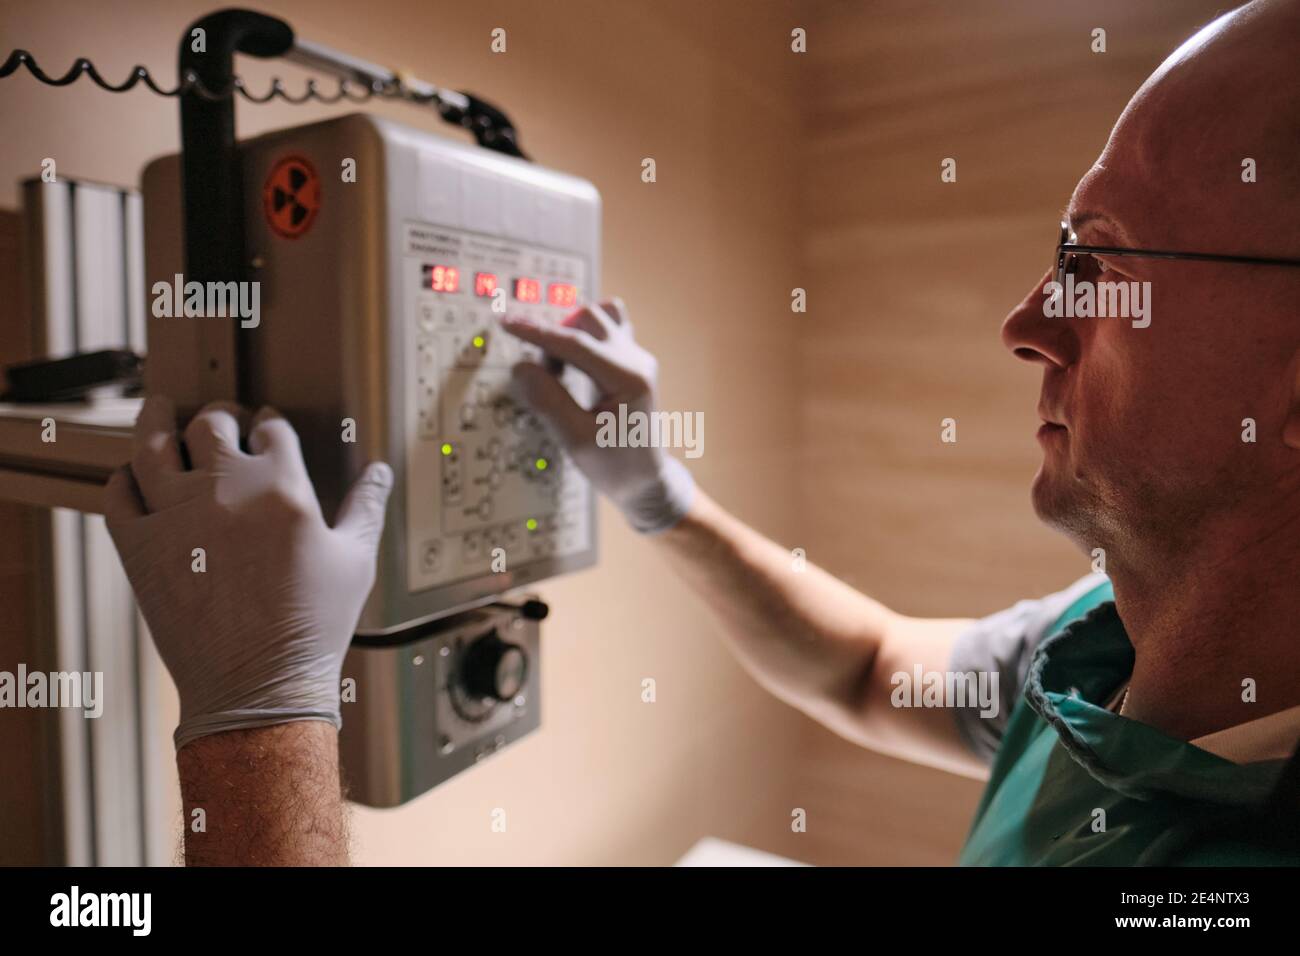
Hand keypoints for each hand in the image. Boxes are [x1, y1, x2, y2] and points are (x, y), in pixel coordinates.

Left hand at [104, 396, 392, 750]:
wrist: (259, 683)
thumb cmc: (314, 625)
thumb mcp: (355, 560)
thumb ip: (366, 507)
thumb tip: (379, 471)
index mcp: (281, 485)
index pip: (270, 427)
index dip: (269, 421)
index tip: (265, 424)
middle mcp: (223, 488)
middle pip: (211, 422)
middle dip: (220, 415)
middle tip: (221, 420)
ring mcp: (173, 513)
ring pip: (151, 441)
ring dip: (156, 418)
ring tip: (158, 407)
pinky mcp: (138, 545)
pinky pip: (117, 492)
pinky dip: (123, 476)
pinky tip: (134, 477)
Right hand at [500, 298, 694, 533]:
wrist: (646, 480)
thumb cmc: (616, 466)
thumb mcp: (577, 441)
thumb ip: (549, 402)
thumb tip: (520, 367)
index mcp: (629, 379)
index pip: (576, 343)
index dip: (538, 332)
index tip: (506, 323)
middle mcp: (637, 361)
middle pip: (588, 320)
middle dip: (555, 340)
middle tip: (545, 377)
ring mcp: (636, 358)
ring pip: (597, 319)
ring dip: (568, 335)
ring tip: (559, 371)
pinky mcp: (630, 361)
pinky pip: (606, 329)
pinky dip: (581, 337)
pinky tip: (573, 364)